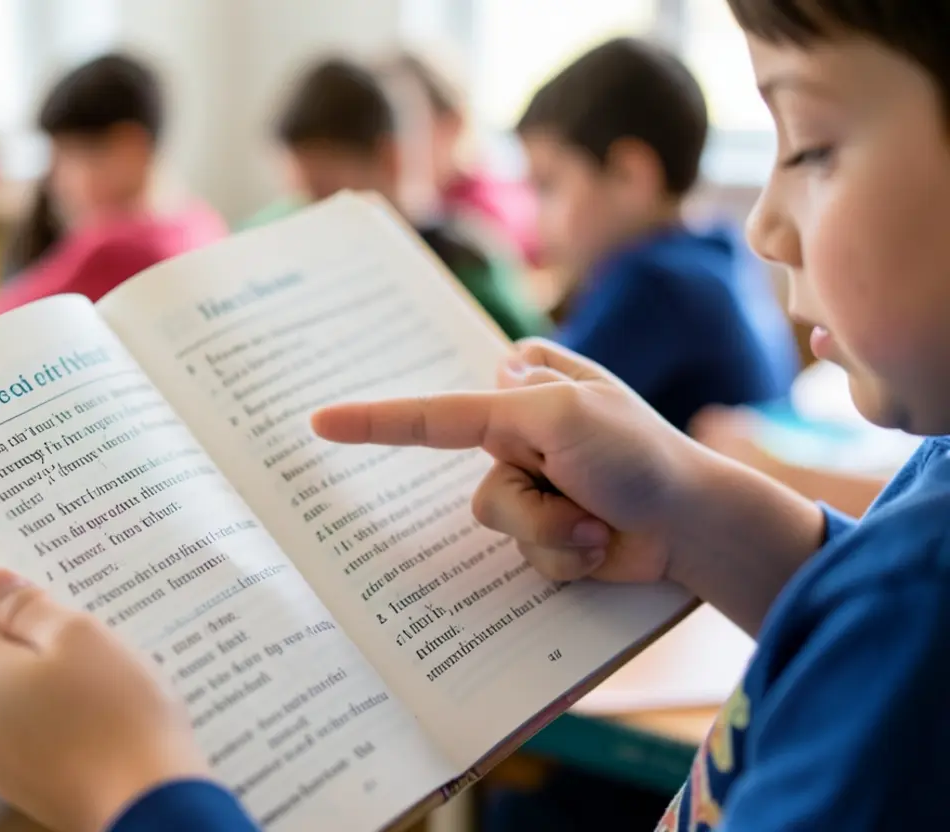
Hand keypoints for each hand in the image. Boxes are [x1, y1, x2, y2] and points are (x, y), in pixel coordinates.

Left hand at [0, 571, 209, 831]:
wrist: (147, 806)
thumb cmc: (116, 713)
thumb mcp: (79, 636)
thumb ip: (26, 606)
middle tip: (46, 606)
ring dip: (17, 666)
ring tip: (80, 655)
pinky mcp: (15, 780)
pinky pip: (10, 725)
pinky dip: (34, 704)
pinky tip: (85, 699)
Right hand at [311, 339, 825, 634]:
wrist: (695, 529)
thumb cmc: (640, 458)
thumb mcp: (571, 414)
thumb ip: (512, 404)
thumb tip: (490, 382)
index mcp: (526, 395)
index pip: (437, 411)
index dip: (378, 420)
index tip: (321, 423)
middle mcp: (525, 439)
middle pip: (475, 484)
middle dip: (526, 503)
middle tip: (579, 492)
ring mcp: (539, 489)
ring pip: (499, 525)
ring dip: (550, 533)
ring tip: (599, 525)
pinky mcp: (550, 533)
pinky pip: (526, 554)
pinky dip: (565, 555)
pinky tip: (603, 543)